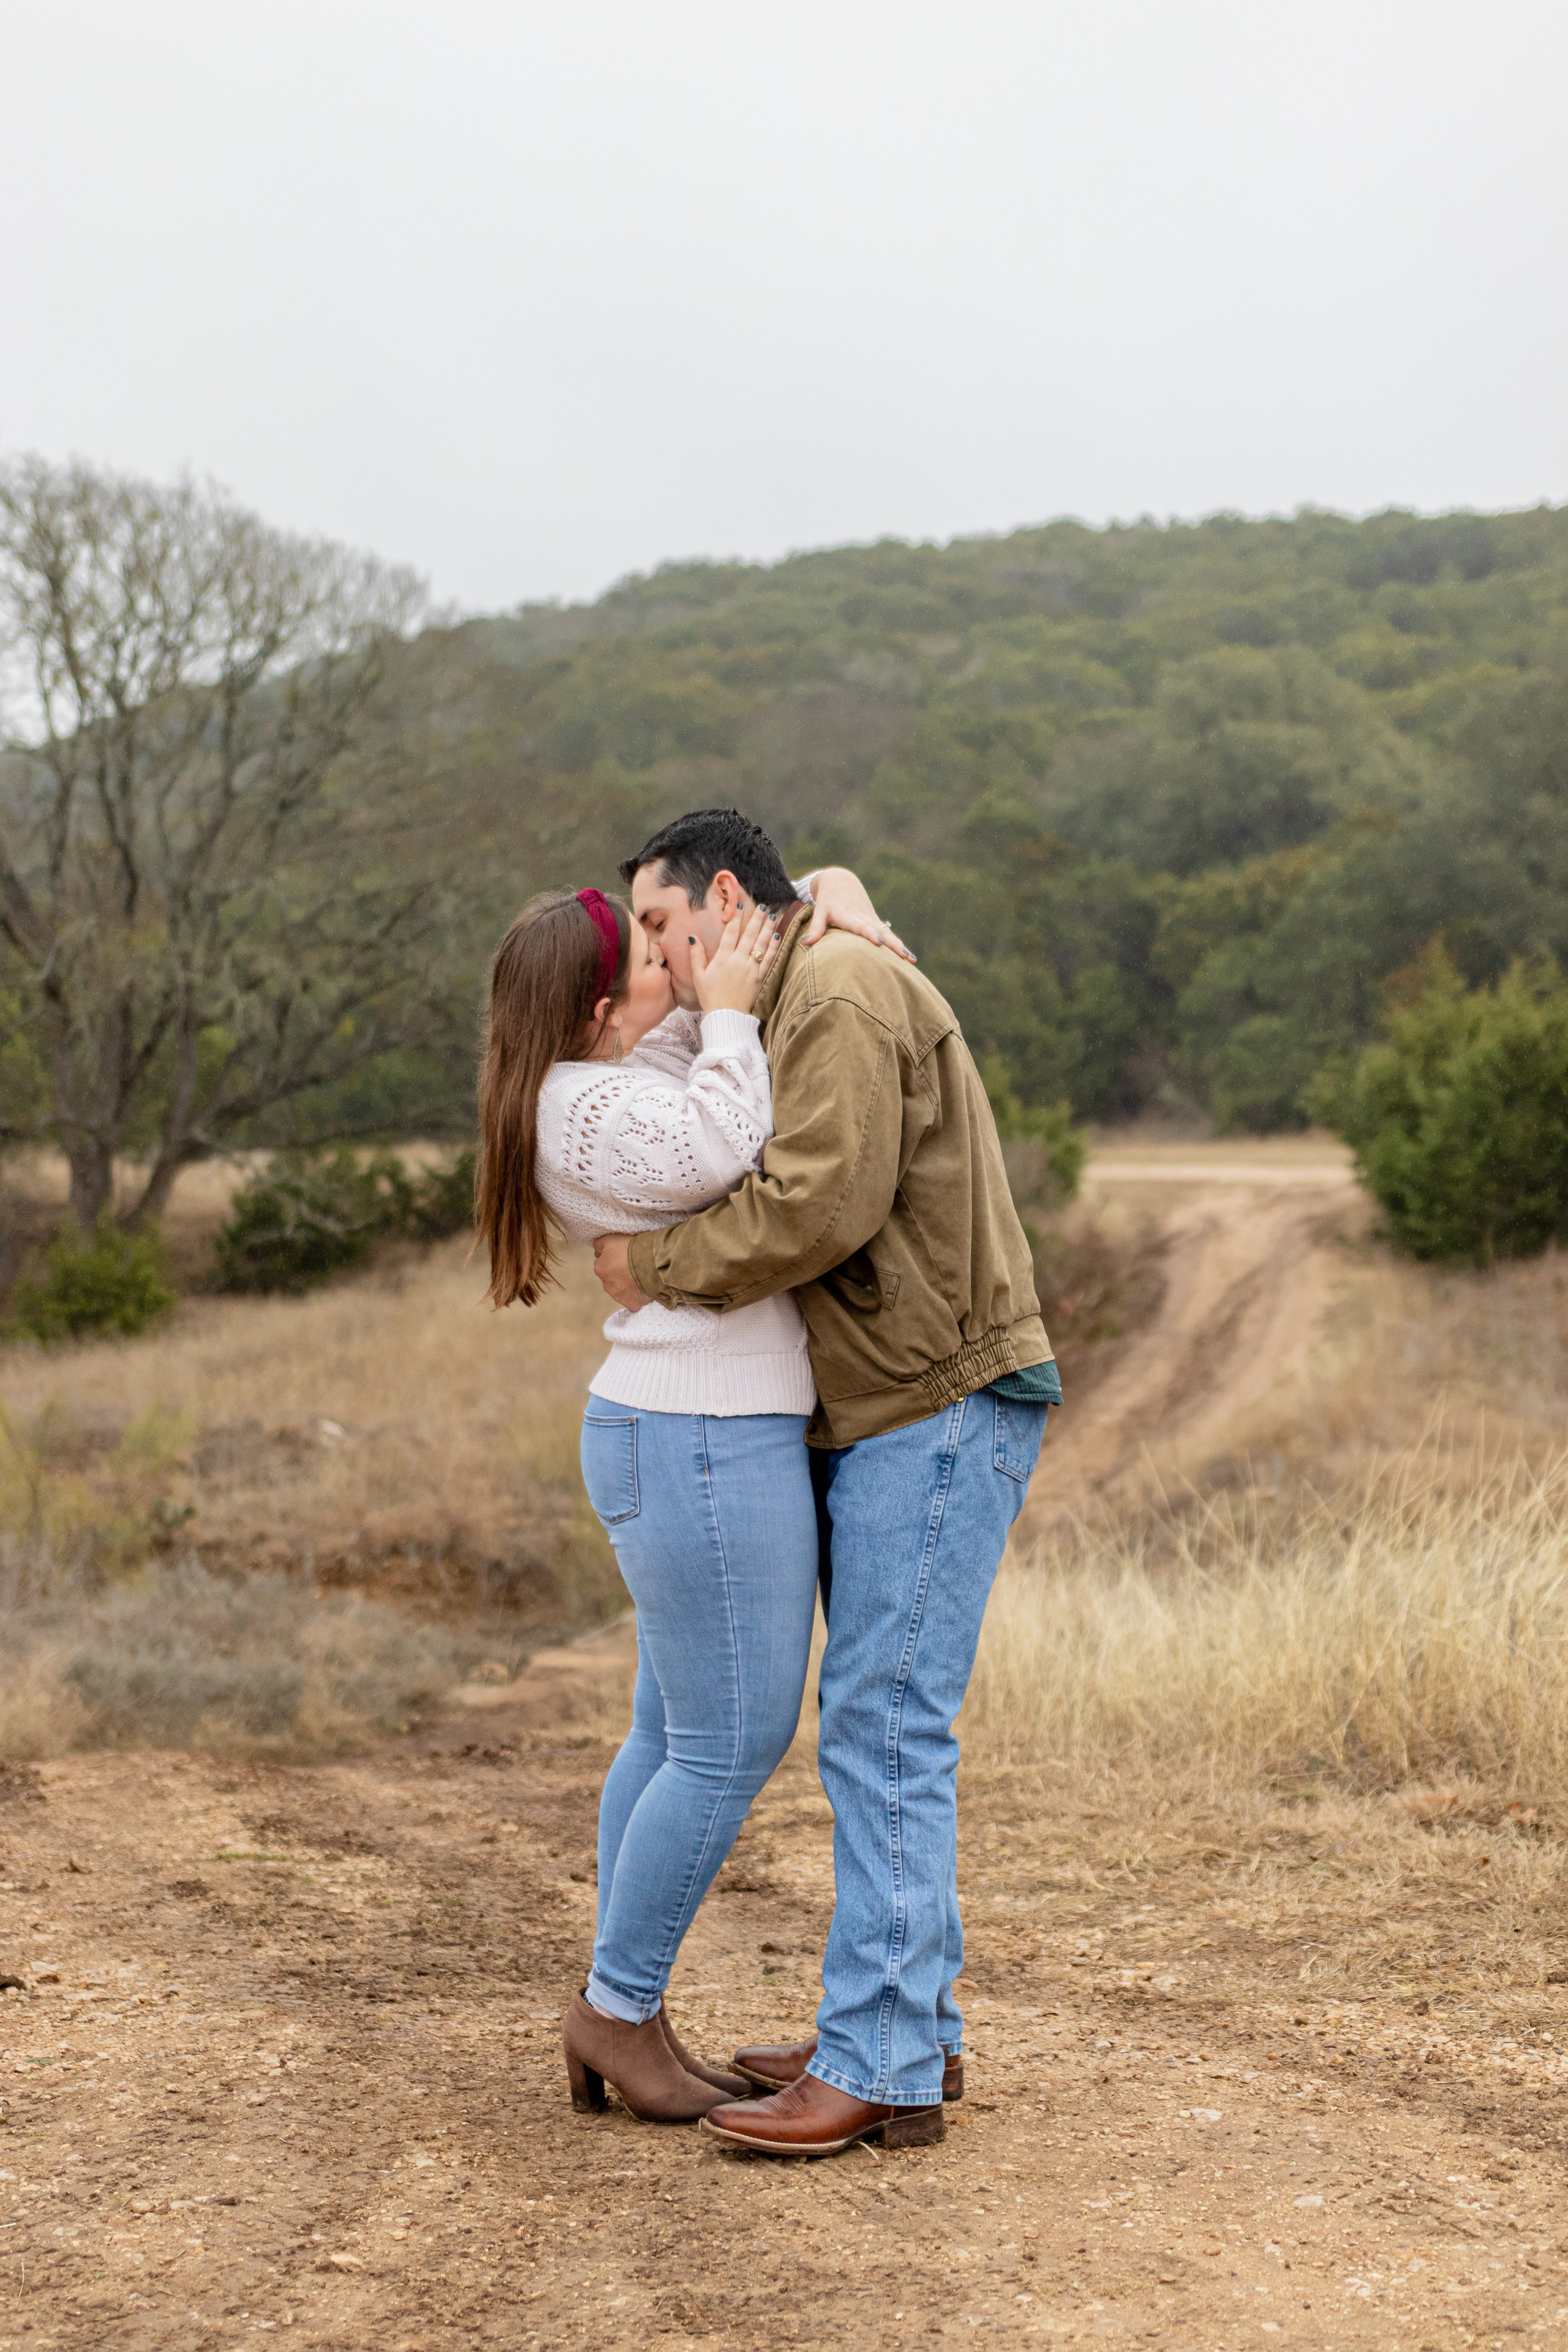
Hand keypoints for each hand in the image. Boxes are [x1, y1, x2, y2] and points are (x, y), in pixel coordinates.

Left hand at [592, 1232, 647, 1310]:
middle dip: (620, 1274)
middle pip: (612, 1279)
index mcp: (600, 1269)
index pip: (604, 1264)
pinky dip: (637, 1297)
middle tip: (633, 1266)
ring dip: (628, 1285)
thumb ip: (599, 1245)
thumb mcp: (610, 1238)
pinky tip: (644, 1289)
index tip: (624, 1256)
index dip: (614, 1259)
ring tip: (641, 1277)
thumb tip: (597, 1252)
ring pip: (622, 1291)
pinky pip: (633, 1301)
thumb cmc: (629, 1248)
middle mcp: (606, 1285)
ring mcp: (618, 1296)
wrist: (650, 1263)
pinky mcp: (631, 1304)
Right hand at [689, 900, 780, 1013]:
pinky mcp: (760, 977)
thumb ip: (696, 955)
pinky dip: (774, 946)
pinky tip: (777, 935)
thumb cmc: (710, 996)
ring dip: (767, 928)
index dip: (736, 917)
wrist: (726, 1016)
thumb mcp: (699, 975)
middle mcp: (738, 960)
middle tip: (762, 905)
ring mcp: (751, 968)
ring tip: (772, 915)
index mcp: (722, 958)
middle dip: (756, 918)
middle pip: (749, 934)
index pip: (730, 932)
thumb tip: (692, 937)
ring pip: (761, 944)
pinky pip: (769, 958)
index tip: (740, 904)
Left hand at [801, 866, 915, 961]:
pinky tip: (909, 957)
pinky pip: (889, 935)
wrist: (840, 881)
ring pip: (889, 935)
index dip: (870, 934)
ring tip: (911, 959)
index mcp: (850, 915)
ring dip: (900, 947)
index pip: (861, 926)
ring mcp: (872, 920)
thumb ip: (815, 927)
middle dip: (893, 945)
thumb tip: (805, 943)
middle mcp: (864, 918)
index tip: (879, 942)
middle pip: (881, 933)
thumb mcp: (820, 911)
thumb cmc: (827, 899)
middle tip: (904, 956)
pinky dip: (899, 945)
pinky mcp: (875, 922)